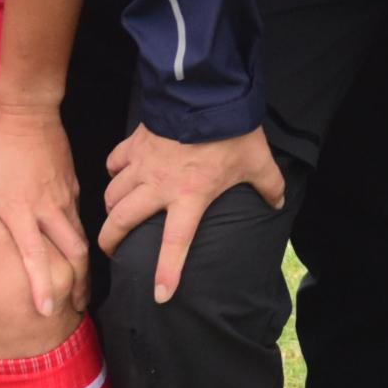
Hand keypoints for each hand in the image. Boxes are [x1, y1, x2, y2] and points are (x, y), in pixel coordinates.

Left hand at [0, 100, 91, 325]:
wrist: (26, 108)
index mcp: (20, 210)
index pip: (36, 257)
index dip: (43, 286)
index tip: (48, 311)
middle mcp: (48, 208)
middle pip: (74, 255)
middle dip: (78, 285)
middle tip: (76, 308)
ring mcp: (64, 197)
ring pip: (82, 239)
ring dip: (84, 266)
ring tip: (82, 288)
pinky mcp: (73, 186)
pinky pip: (80, 219)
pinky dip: (81, 241)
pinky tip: (76, 250)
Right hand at [100, 126, 281, 302]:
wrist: (205, 91)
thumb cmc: (232, 131)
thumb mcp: (257, 162)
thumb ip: (268, 185)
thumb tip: (278, 201)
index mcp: (191, 196)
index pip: (176, 243)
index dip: (167, 272)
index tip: (159, 295)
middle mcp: (160, 186)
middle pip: (122, 221)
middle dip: (110, 241)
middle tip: (110, 251)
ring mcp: (143, 164)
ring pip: (112, 195)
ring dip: (110, 208)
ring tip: (113, 215)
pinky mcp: (135, 142)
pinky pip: (114, 162)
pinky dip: (113, 171)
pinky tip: (118, 174)